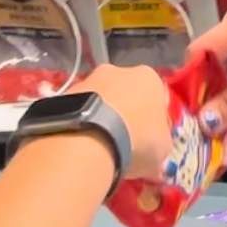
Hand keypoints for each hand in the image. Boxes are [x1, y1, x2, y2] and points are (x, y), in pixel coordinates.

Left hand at [71, 63, 170, 181]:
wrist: (89, 138)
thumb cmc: (138, 140)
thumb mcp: (162, 150)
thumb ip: (159, 145)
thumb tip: (154, 157)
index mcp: (149, 78)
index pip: (156, 98)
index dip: (153, 122)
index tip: (147, 142)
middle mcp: (118, 70)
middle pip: (125, 95)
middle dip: (123, 116)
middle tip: (121, 145)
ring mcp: (87, 80)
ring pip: (99, 101)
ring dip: (99, 119)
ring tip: (97, 148)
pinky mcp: (63, 94)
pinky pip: (77, 111)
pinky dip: (79, 125)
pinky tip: (79, 146)